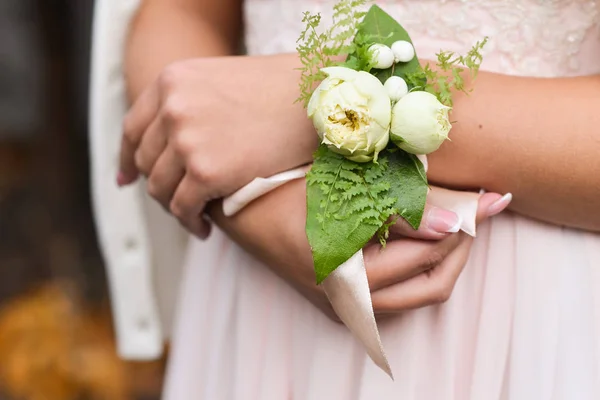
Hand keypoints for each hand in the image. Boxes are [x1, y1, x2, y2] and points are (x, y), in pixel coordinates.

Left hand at [118, 54, 317, 236]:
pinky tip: (204, 228)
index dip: (127, 158)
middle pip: (146, 161)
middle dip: (158, 186)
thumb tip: (173, 140)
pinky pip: (183, 207)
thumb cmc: (281, 91)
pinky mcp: (205, 171)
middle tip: (177, 201)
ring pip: (160, 188)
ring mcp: (185, 139)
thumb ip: (190, 104)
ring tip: (193, 217)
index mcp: (171, 80)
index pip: (132, 128)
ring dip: (175, 208)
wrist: (317, 97)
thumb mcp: (221, 82)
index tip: (127, 180)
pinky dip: (190, 223)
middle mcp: (171, 107)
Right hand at [209, 179, 510, 320]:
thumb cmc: (277, 187)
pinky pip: (396, 293)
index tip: (491, 200)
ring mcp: (342, 306)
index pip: (426, 258)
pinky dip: (418, 266)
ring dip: (444, 258)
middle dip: (462, 247)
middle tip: (479, 209)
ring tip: (457, 220)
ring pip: (417, 295)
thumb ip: (399, 206)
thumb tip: (460, 223)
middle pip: (430, 286)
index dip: (464, 227)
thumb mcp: (339, 188)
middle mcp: (344, 301)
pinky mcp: (340, 301)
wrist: (234, 208)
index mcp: (341, 273)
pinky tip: (422, 234)